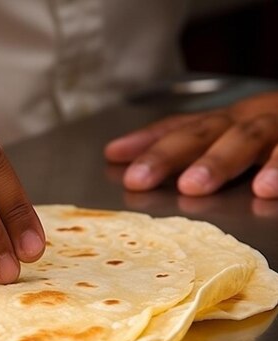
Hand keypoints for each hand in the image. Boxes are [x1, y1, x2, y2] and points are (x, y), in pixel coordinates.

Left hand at [104, 92, 277, 198]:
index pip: (182, 126)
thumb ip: (186, 146)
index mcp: (229, 121)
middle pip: (205, 130)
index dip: (147, 139)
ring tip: (195, 185)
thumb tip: (119, 156)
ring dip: (220, 161)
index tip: (114, 156)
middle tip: (140, 179)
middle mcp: (252, 119)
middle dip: (169, 154)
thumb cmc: (275, 136)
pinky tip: (266, 188)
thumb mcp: (232, 136)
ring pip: (250, 137)